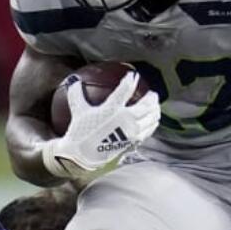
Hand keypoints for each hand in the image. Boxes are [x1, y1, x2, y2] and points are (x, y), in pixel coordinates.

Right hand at [42, 72, 160, 177]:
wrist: (84, 154)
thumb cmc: (80, 131)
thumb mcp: (78, 111)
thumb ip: (77, 95)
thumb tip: (74, 81)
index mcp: (111, 110)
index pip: (124, 91)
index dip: (130, 81)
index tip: (133, 75)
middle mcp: (124, 120)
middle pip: (145, 106)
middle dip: (151, 98)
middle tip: (153, 93)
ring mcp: (130, 131)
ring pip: (150, 118)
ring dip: (155, 110)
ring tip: (156, 106)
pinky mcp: (133, 141)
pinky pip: (148, 130)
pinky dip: (152, 124)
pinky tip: (153, 122)